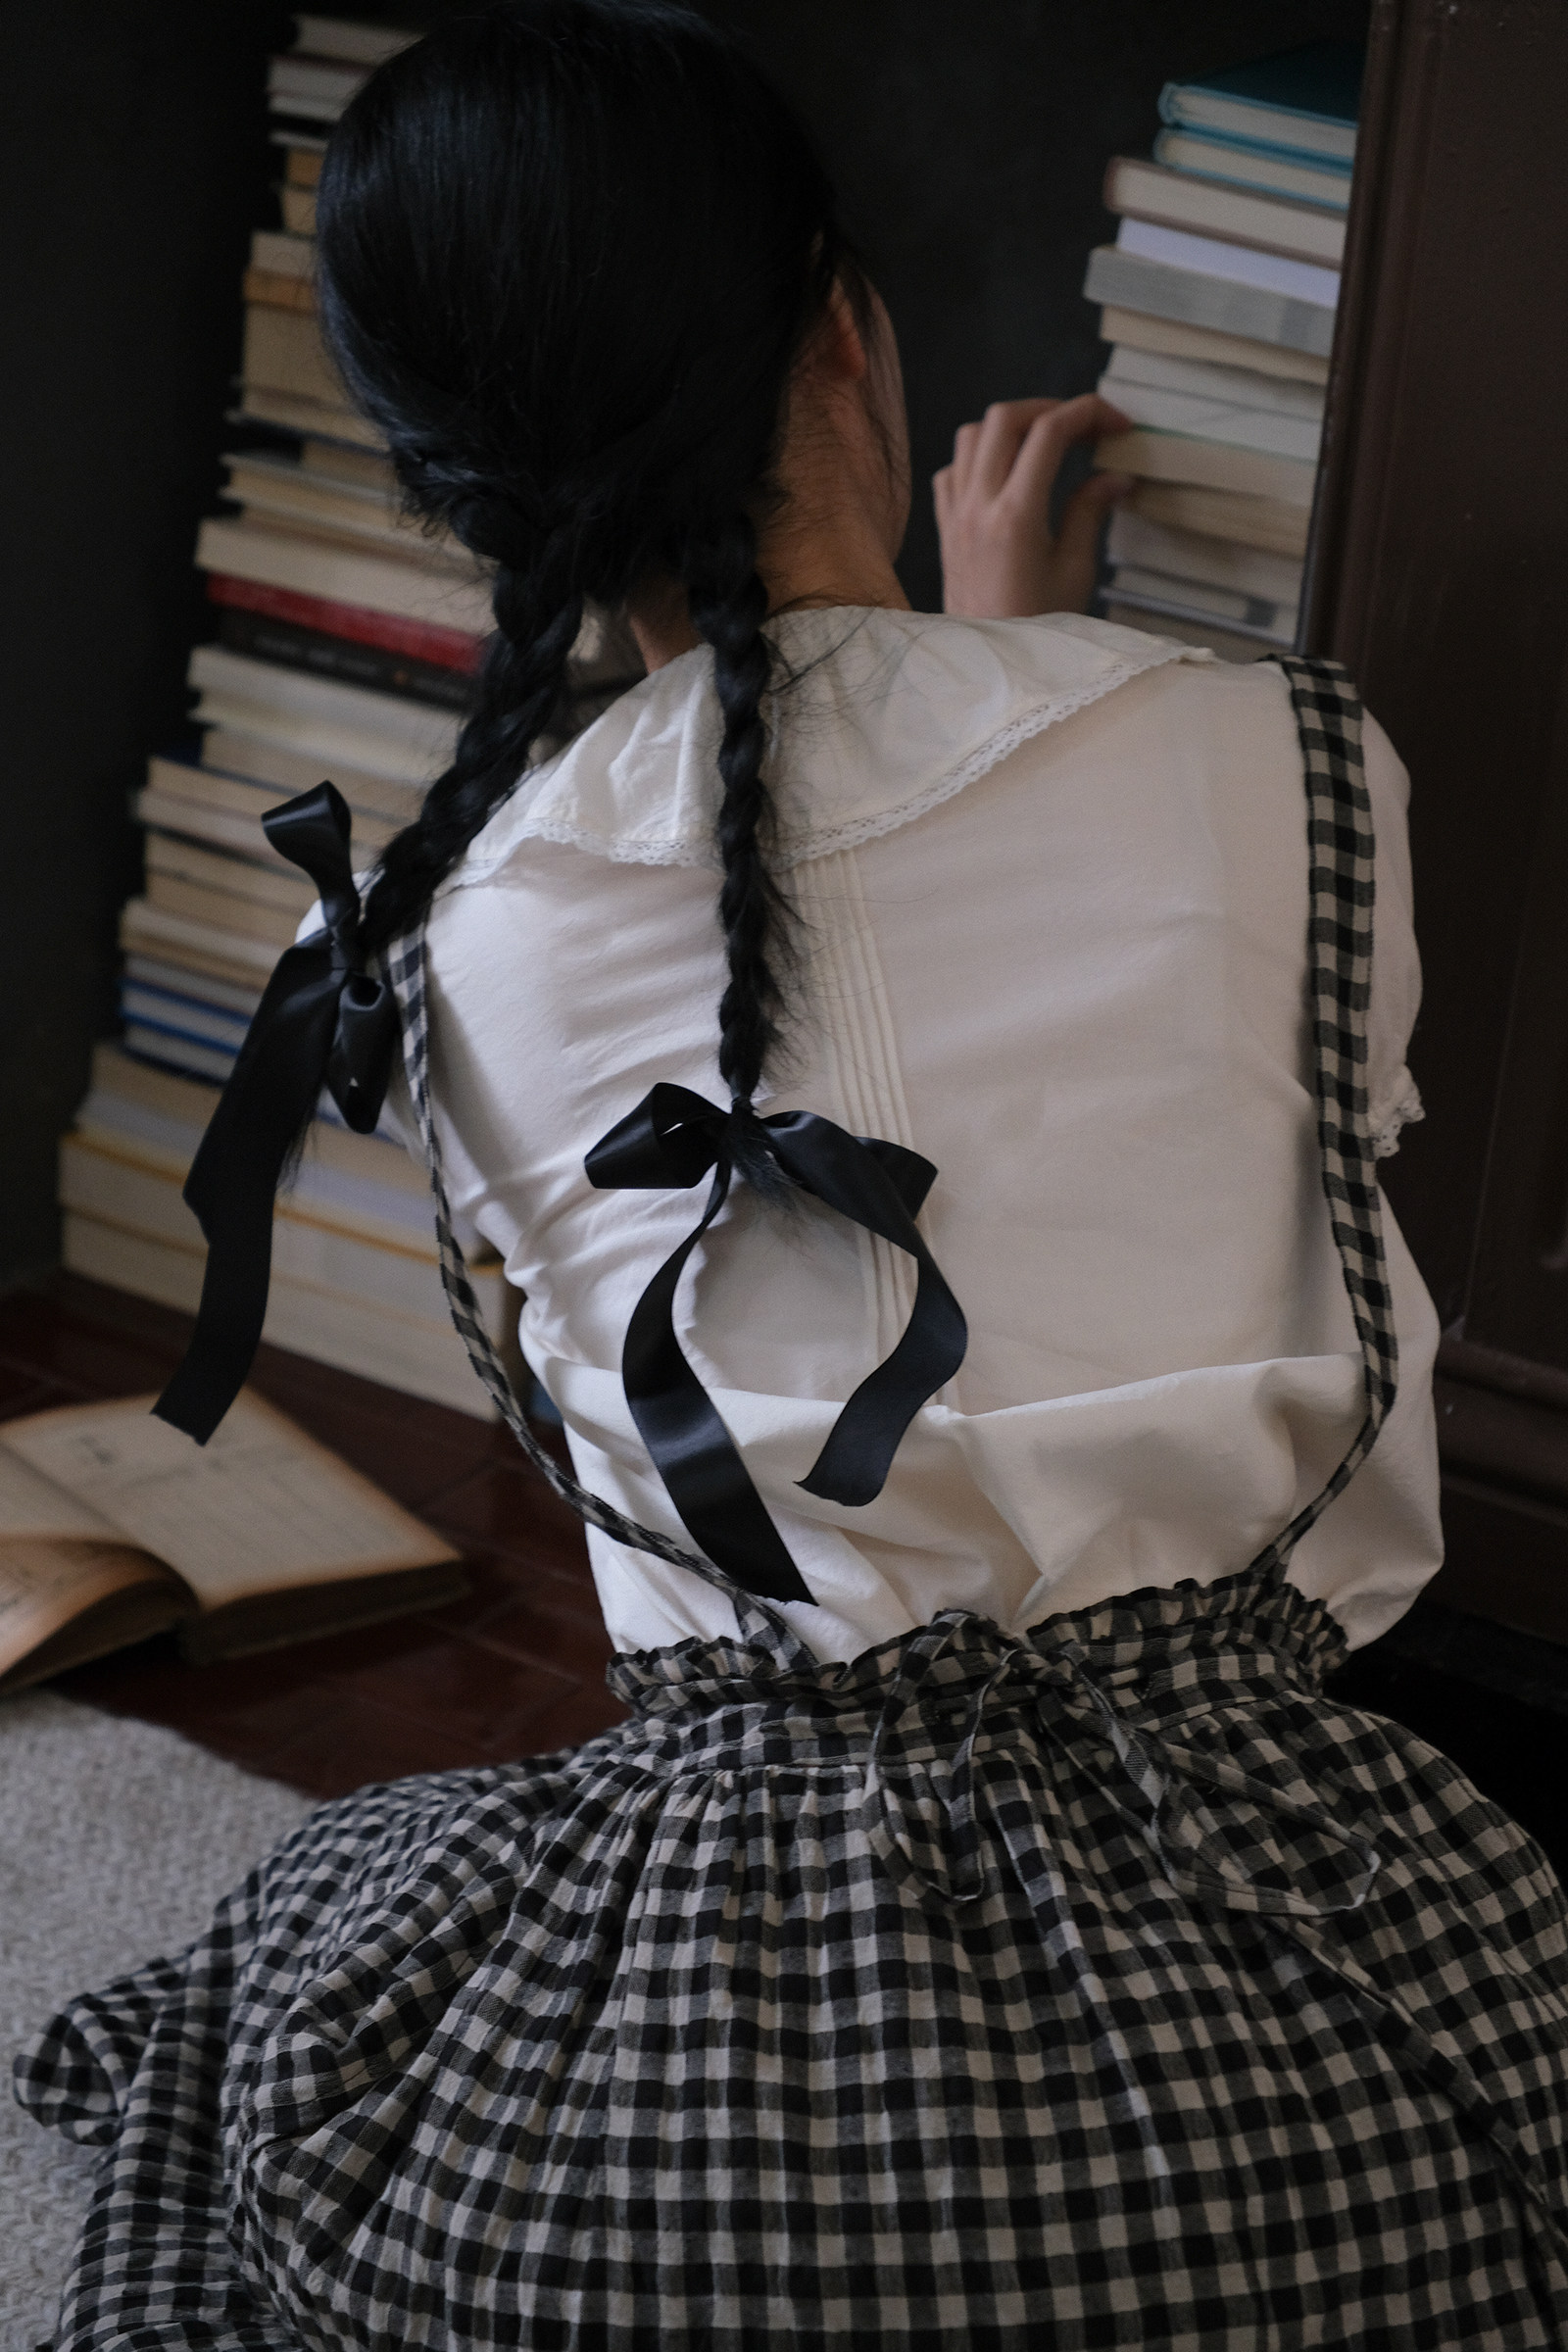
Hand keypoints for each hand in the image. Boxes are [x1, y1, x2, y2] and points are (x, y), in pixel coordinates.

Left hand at [935, 395, 1135, 618]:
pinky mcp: (945, 526)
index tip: (1116, 424)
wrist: (987, 666)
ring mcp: (955, 513)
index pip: (1049, 432)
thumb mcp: (1074, 571)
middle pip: (1005, 418)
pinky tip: (1005, 473)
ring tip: (1045, 443)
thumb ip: (1089, 513)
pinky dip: (980, 456)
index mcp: (1015, 515)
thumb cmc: (1035, 627)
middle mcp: (978, 505)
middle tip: (1083, 427)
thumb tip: (1114, 477)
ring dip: (1011, 427)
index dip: (1088, 413)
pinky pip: (953, 468)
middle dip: (1050, 408)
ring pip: (973, 435)